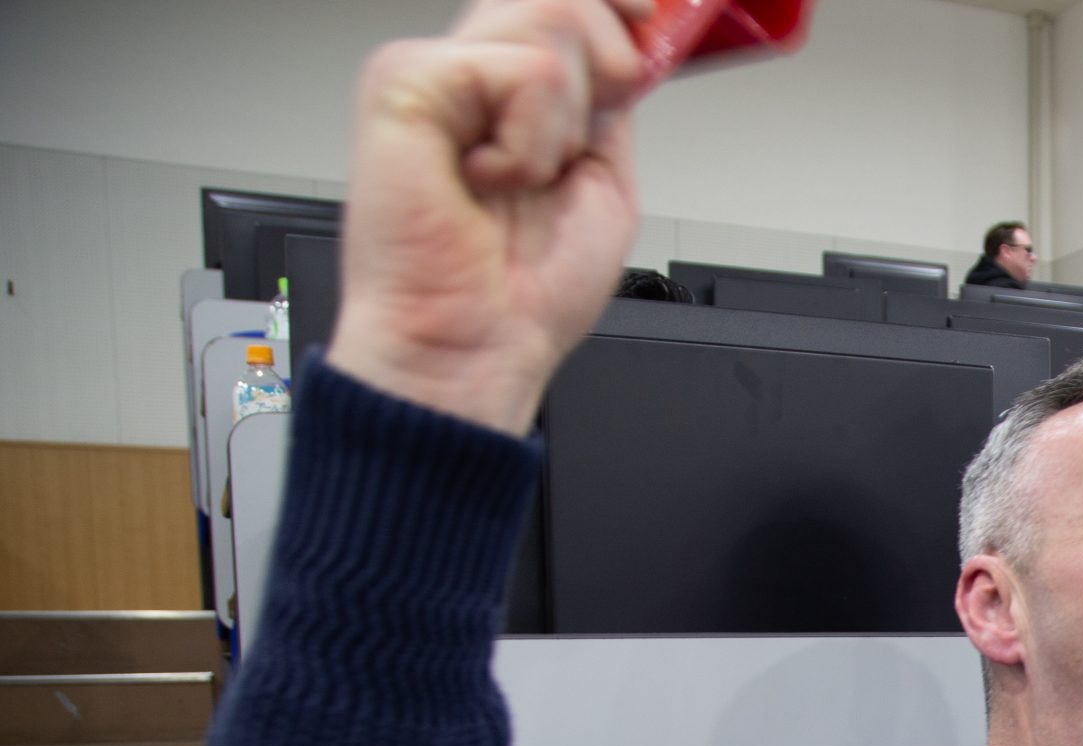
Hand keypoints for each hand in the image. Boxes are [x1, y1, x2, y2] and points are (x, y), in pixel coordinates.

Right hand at [326, 0, 653, 434]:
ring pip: (548, 23)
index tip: (647, 24)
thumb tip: (631, 46)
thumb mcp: (602, 180)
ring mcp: (432, 71)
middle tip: (572, 153)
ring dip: (564, 125)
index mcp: (504, 93)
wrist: (475, 345)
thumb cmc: (524, 289)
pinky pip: (524, 73)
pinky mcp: (406, 82)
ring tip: (518, 181)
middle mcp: (466, 73)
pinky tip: (485, 182)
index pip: (560, 5)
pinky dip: (530, 144)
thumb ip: (609, 106)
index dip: (612, 5)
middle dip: (605, 69)